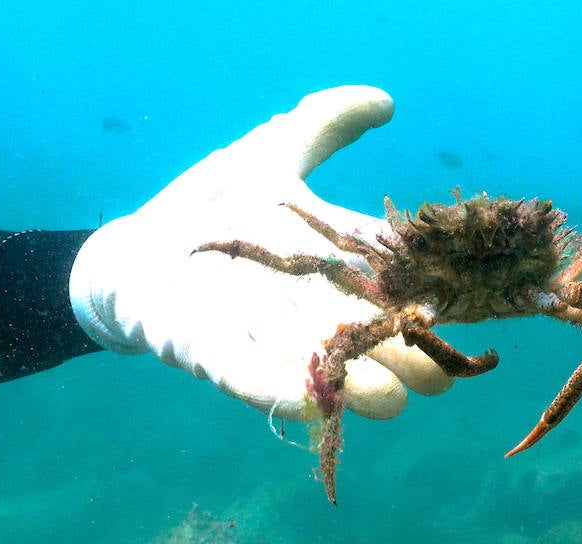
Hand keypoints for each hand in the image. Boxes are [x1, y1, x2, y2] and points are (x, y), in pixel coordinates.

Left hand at [69, 86, 450, 420]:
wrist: (134, 253)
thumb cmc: (210, 212)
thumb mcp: (267, 157)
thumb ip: (324, 126)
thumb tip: (385, 101)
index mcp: (326, 260)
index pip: (381, 275)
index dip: (415, 292)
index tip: (448, 311)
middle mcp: (302, 304)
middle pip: (359, 330)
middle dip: (398, 355)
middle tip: (437, 375)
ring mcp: (258, 333)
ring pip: (313, 361)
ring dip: (351, 383)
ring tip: (388, 401)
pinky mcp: (209, 353)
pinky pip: (243, 376)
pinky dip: (274, 390)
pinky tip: (307, 404)